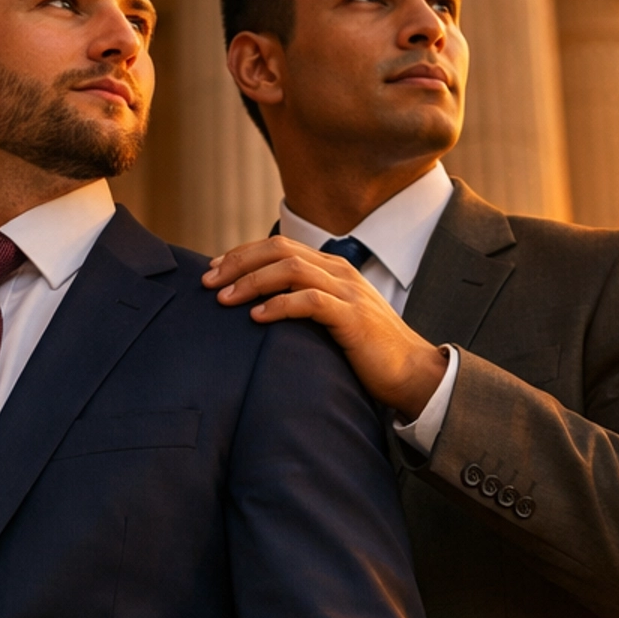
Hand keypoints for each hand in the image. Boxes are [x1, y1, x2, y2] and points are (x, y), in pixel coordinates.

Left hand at [204, 237, 447, 419]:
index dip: (242, 254)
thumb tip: (260, 309)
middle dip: (238, 262)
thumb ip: (304, 305)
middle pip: (279, 249)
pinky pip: (309, 301)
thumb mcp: (331, 320)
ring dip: (252, 282)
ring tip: (224, 299)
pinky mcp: (352, 317)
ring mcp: (347, 292)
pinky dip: (279, 305)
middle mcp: (339, 272)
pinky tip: (256, 317)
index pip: (279, 246)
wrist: (411, 372)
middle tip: (207, 282)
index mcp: (332, 268)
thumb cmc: (366, 352)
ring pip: (290, 269)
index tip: (213, 271)